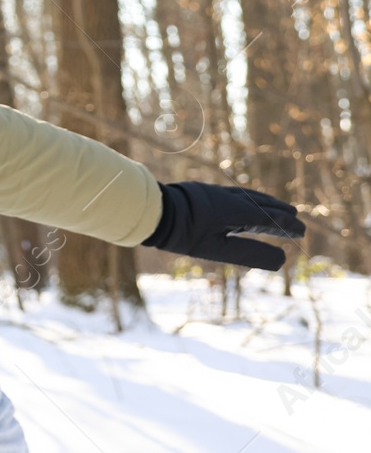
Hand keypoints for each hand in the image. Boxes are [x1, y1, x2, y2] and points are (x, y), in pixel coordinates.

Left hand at [141, 180, 303, 270]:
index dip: (285, 226)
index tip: (301, 232)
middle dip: (279, 212)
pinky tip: (243, 203)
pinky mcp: (202, 192)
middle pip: (259, 205)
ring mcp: (214, 193)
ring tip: (277, 208)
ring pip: (246, 196)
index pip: (267, 218)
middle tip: (296, 219)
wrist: (151, 211)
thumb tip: (281, 259)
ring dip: (264, 203)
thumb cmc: (182, 233)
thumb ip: (250, 253)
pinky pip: (233, 194)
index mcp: (234, 210)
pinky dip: (247, 199)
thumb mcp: (218, 249)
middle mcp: (227, 197)